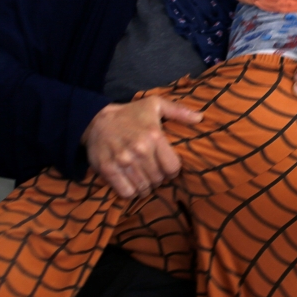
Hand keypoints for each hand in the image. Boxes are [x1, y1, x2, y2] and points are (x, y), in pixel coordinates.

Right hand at [81, 96, 202, 198]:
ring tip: (143, 179)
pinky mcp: (108, 169)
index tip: (167, 167)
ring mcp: (123, 160)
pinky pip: (126, 192)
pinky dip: (131, 192)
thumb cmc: (130, 113)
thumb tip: (200, 117)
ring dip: (146, 187)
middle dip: (158, 179)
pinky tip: (131, 184)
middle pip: (158, 179)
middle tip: (153, 173)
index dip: (172, 171)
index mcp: (154, 135)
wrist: (95, 119)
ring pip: (144, 188)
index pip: (173, 167)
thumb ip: (178, 111)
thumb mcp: (155, 104)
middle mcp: (140, 149)